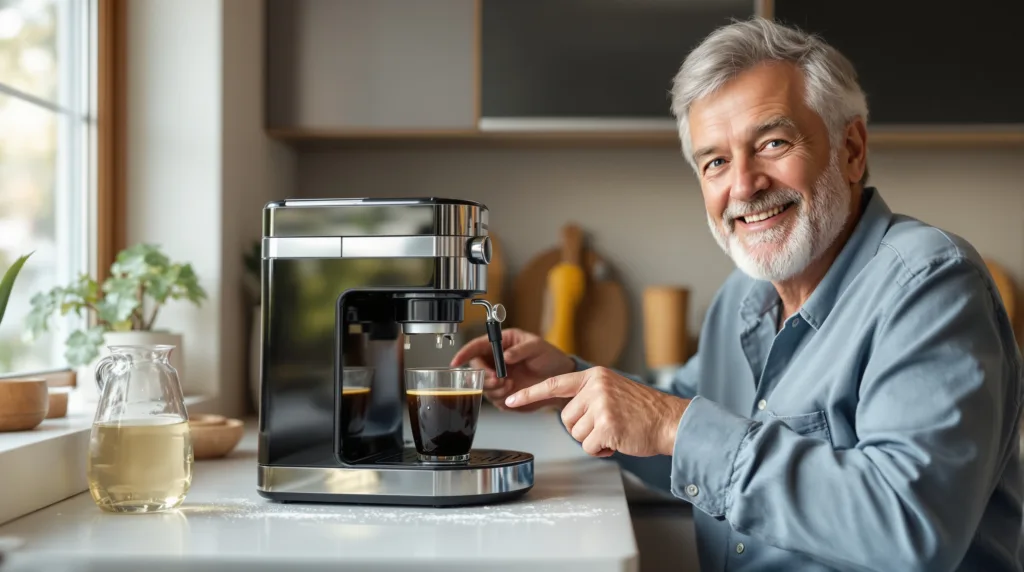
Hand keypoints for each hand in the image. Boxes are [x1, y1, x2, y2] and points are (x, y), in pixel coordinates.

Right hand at [450, 328, 575, 410]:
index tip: (456, 362)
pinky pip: (494, 399)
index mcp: (500, 344)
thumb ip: (520, 349)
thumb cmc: (549, 357)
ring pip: (483, 387)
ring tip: (512, 384)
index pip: (476, 347)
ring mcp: (498, 378)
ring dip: (495, 388)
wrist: (560, 380)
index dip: (464, 353)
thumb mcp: (537, 346)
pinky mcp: (504, 394)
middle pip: (475, 370)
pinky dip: (502, 397)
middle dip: (484, 376)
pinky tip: (514, 391)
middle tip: (499, 379)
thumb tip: (505, 355)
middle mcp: (495, 361)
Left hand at [504, 367, 689, 456]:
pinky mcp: (607, 425)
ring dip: (593, 440)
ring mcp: (601, 405)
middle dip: (583, 429)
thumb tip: (566, 411)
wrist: (670, 421)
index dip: (529, 394)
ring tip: (615, 431)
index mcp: (594, 376)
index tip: (510, 400)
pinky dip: (601, 451)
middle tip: (607, 426)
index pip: (554, 384)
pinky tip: (618, 441)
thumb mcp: (613, 390)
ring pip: (576, 434)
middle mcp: (595, 387)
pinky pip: (588, 447)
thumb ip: (589, 395)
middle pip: (566, 418)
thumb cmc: (643, 411)